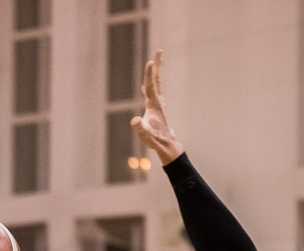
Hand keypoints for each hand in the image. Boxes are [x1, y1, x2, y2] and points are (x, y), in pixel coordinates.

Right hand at [130, 50, 183, 165]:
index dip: (150, 73)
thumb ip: (141, 129)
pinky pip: (152, 93)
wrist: (168, 145)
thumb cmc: (155, 140)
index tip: (151, 60)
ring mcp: (158, 104)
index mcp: (154, 104)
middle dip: (157, 66)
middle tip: (159, 51)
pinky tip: (145, 86)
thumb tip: (135, 121)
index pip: (152, 85)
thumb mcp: (146, 135)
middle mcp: (158, 101)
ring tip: (154, 62)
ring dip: (154, 73)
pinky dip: (149, 86)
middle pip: (157, 80)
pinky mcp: (156, 109)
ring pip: (156, 84)